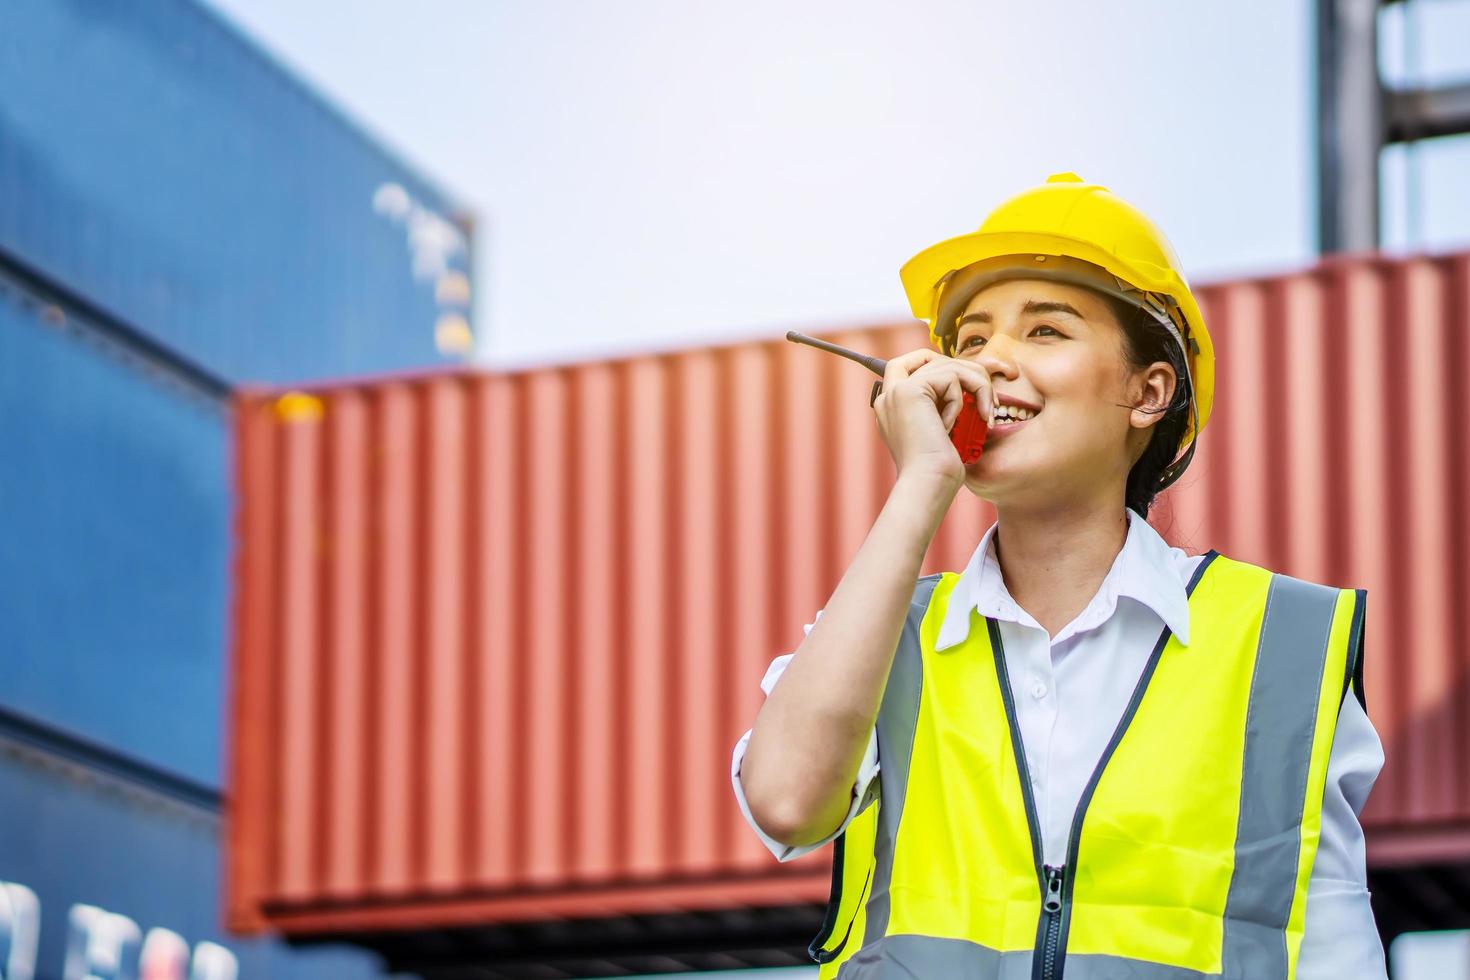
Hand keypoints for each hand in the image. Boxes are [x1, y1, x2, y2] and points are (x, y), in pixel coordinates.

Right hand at [873, 348, 992, 485]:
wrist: (928, 484)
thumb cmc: (938, 471)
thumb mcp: (941, 433)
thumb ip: (942, 408)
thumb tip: (969, 390)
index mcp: (892, 407)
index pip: (907, 365)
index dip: (934, 364)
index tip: (964, 385)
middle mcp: (889, 397)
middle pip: (927, 357)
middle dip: (963, 371)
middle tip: (984, 397)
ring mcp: (896, 392)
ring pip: (946, 364)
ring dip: (975, 385)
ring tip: (984, 413)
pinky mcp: (909, 391)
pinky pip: (950, 377)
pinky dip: (963, 399)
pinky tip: (955, 425)